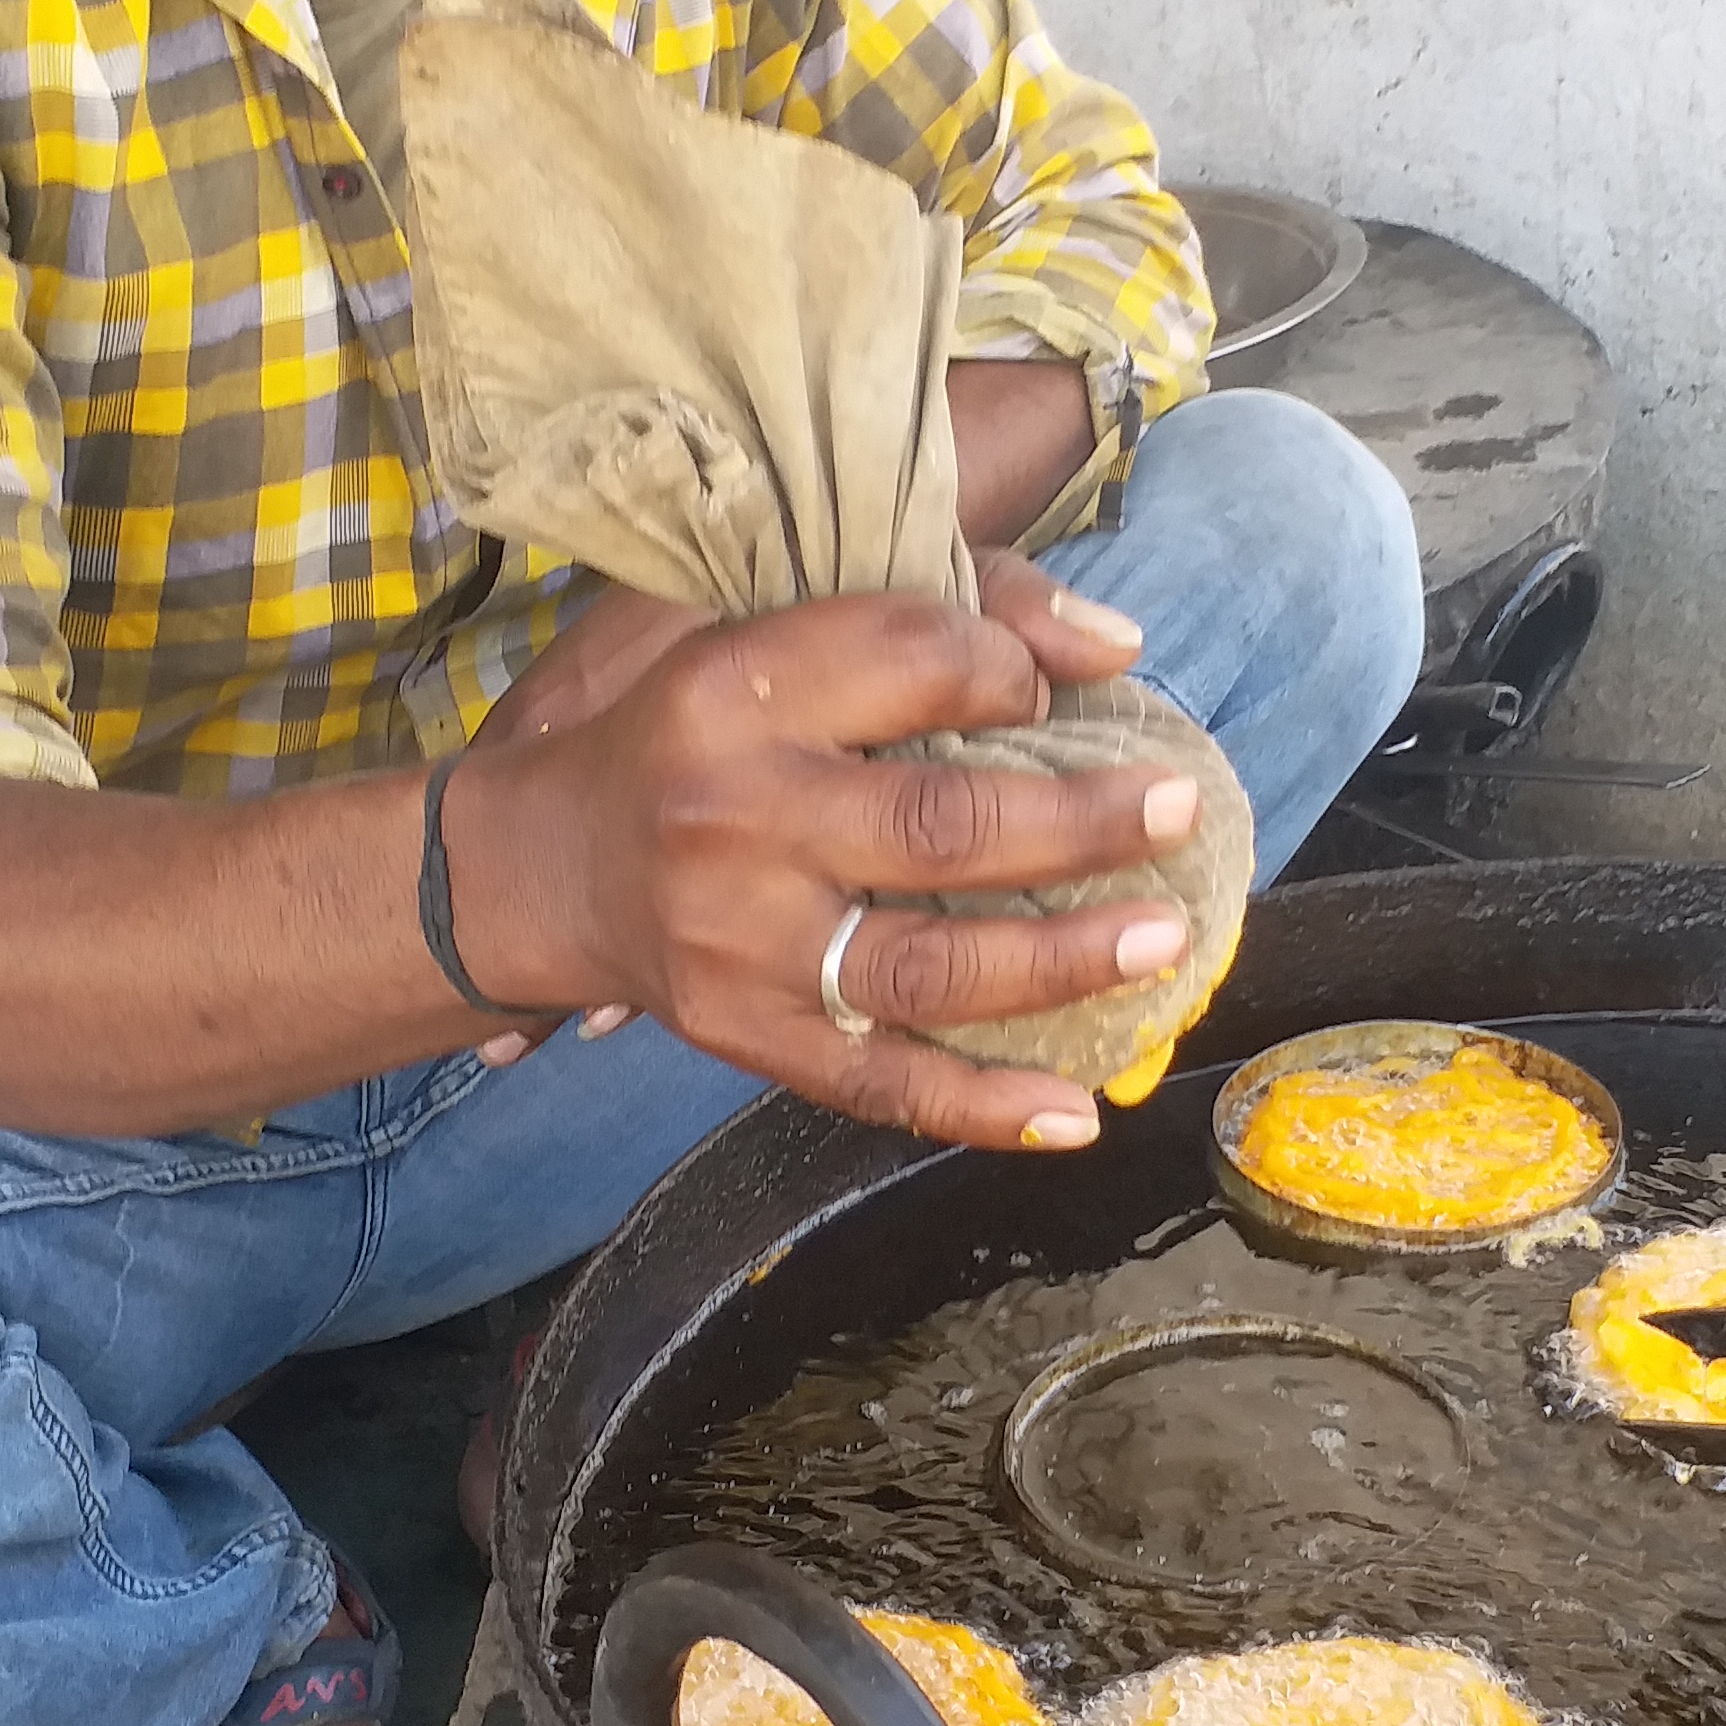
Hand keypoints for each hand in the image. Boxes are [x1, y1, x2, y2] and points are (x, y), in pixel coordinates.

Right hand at [435, 570, 1187, 1148]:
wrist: (549, 866)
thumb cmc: (692, 727)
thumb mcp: (771, 629)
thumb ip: (941, 612)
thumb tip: (1112, 648)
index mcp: (741, 687)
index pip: (915, 658)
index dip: (1015, 667)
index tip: (1071, 684)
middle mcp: (734, 816)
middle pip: (938, 826)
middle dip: (1079, 824)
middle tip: (1177, 810)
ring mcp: (741, 944)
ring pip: (925, 965)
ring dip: (1060, 961)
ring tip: (1161, 940)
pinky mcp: (748, 1037)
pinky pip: (882, 1083)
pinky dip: (984, 1107)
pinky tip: (1075, 1113)